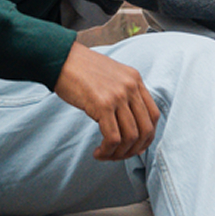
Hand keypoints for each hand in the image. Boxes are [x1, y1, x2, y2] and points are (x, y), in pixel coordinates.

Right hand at [52, 44, 159, 160]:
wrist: (60, 59)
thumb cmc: (80, 70)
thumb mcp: (111, 76)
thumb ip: (123, 94)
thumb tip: (126, 125)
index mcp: (135, 80)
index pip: (154, 115)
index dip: (147, 137)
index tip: (135, 147)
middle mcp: (131, 87)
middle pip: (146, 129)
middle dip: (134, 150)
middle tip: (119, 156)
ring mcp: (118, 96)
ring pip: (131, 137)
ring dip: (118, 153)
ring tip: (105, 155)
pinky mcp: (103, 105)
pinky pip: (113, 138)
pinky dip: (107, 151)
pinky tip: (98, 152)